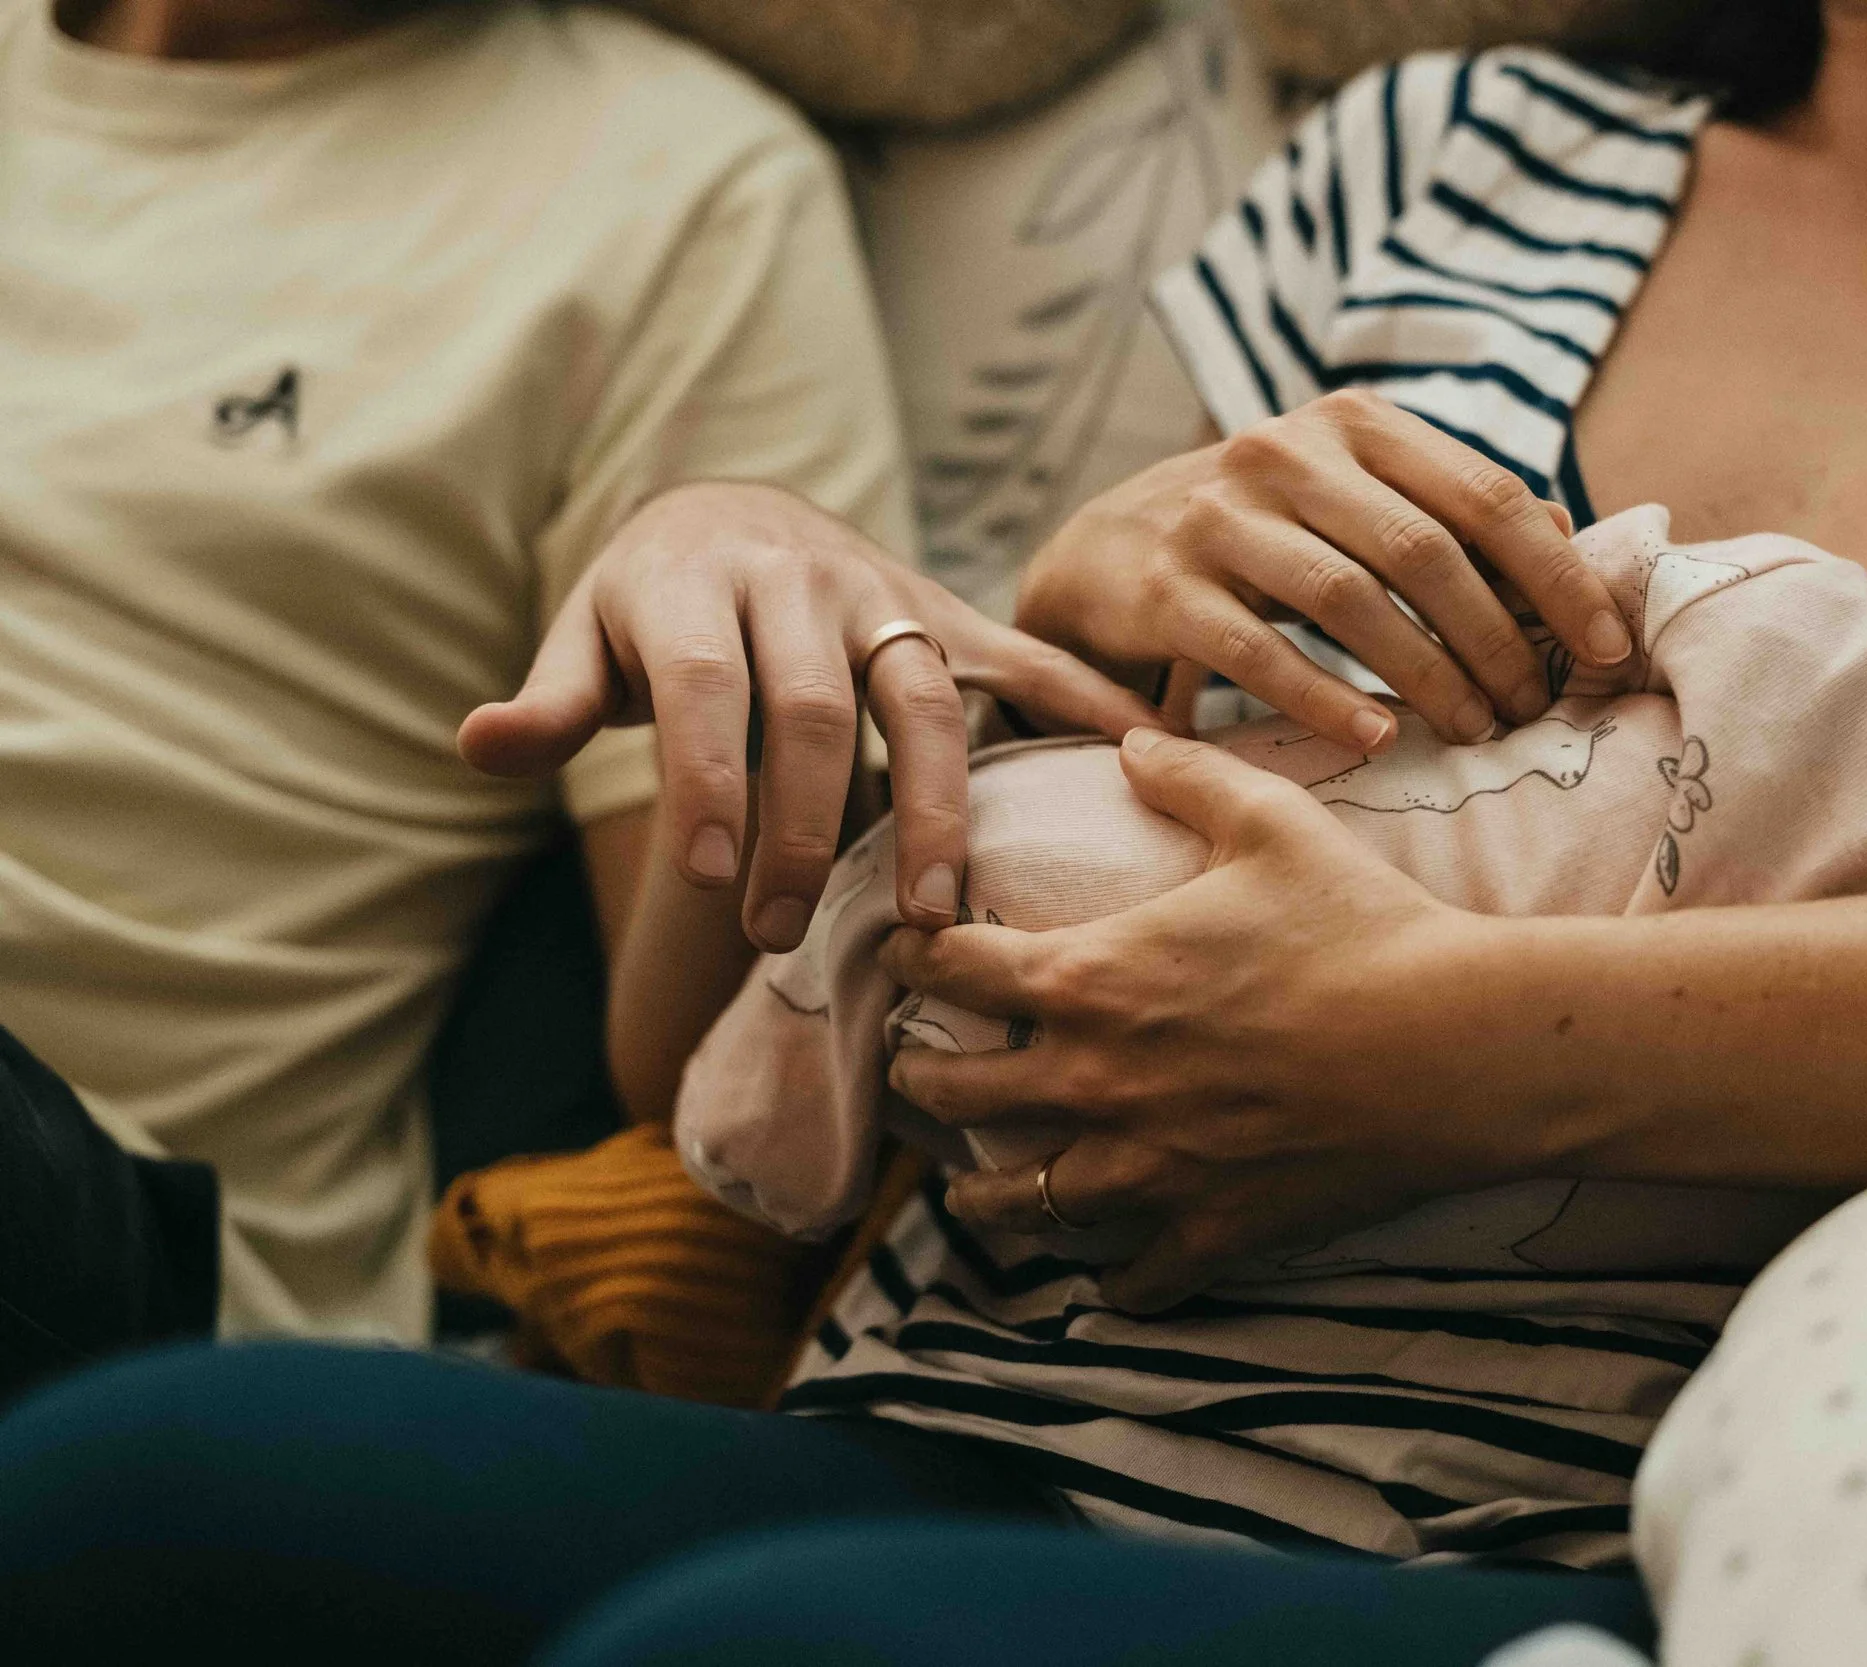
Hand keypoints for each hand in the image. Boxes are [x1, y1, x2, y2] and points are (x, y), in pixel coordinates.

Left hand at [458, 482, 1162, 950]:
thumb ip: (548, 698)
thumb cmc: (652, 604)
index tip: (714, 880)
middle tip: (783, 936)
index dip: (713, 777)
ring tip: (931, 911)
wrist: (734, 510)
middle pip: (817, 708)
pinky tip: (1135, 752)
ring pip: (923, 700)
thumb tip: (475, 744)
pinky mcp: (944, 613)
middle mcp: (797, 579)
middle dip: (806, 829)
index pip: (706, 682)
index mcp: (695, 580)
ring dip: (936, 809)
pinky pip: (1018, 658)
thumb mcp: (587, 636)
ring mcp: (882, 594)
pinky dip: (1078, 701)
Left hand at [880, 730, 1555, 1310]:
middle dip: (923, 1077)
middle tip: (920, 1069)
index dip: (912, 953)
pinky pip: (1134, 1278)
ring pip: (1021, 1202)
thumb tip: (1132, 741)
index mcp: (1090, 979)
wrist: (1456, 1045)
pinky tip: (1110, 1274)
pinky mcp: (1210, 1228)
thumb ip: (1189, 775)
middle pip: (956, 1093)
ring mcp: (1148, 1168)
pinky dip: (1115, 1279)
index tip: (905, 950)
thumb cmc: (1364, 923)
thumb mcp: (1273, 821)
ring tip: (971, 1190)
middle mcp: (1094, 1082)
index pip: (951, 968)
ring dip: (984, 1195)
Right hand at [1015, 390, 1632, 755]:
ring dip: (1426, 678)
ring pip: (1350, 601)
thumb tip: (1569, 536)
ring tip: (1472, 732)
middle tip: (1531, 711)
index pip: (1484, 493)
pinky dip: (1326, 702)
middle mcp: (1283, 452)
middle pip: (1424, 550)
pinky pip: (1260, 654)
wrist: (1100, 553)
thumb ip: (1448, 511)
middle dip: (1497, 641)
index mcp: (1352, 423)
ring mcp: (1218, 517)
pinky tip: (1376, 740)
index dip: (1557, 575)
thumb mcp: (1352, 501)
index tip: (1608, 649)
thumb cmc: (1262, 536)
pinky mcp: (1164, 587)